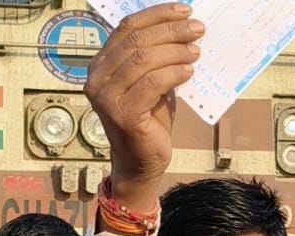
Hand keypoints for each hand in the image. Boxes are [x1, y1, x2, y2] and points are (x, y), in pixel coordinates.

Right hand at [84, 3, 202, 211]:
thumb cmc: (148, 120)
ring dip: (176, 51)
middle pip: (136, 40)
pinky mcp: (122, 114)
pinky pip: (152, 83)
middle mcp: (97, 78)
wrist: (141, 162)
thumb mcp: (151, 82)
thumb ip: (156, 57)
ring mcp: (106, 97)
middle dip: (171, 31)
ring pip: (144, 58)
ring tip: (196, 51)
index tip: (184, 10)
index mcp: (101, 65)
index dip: (158, 15)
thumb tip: (183, 27)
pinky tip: (189, 71)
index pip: (127, 27)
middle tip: (197, 29)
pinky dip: (174, 73)